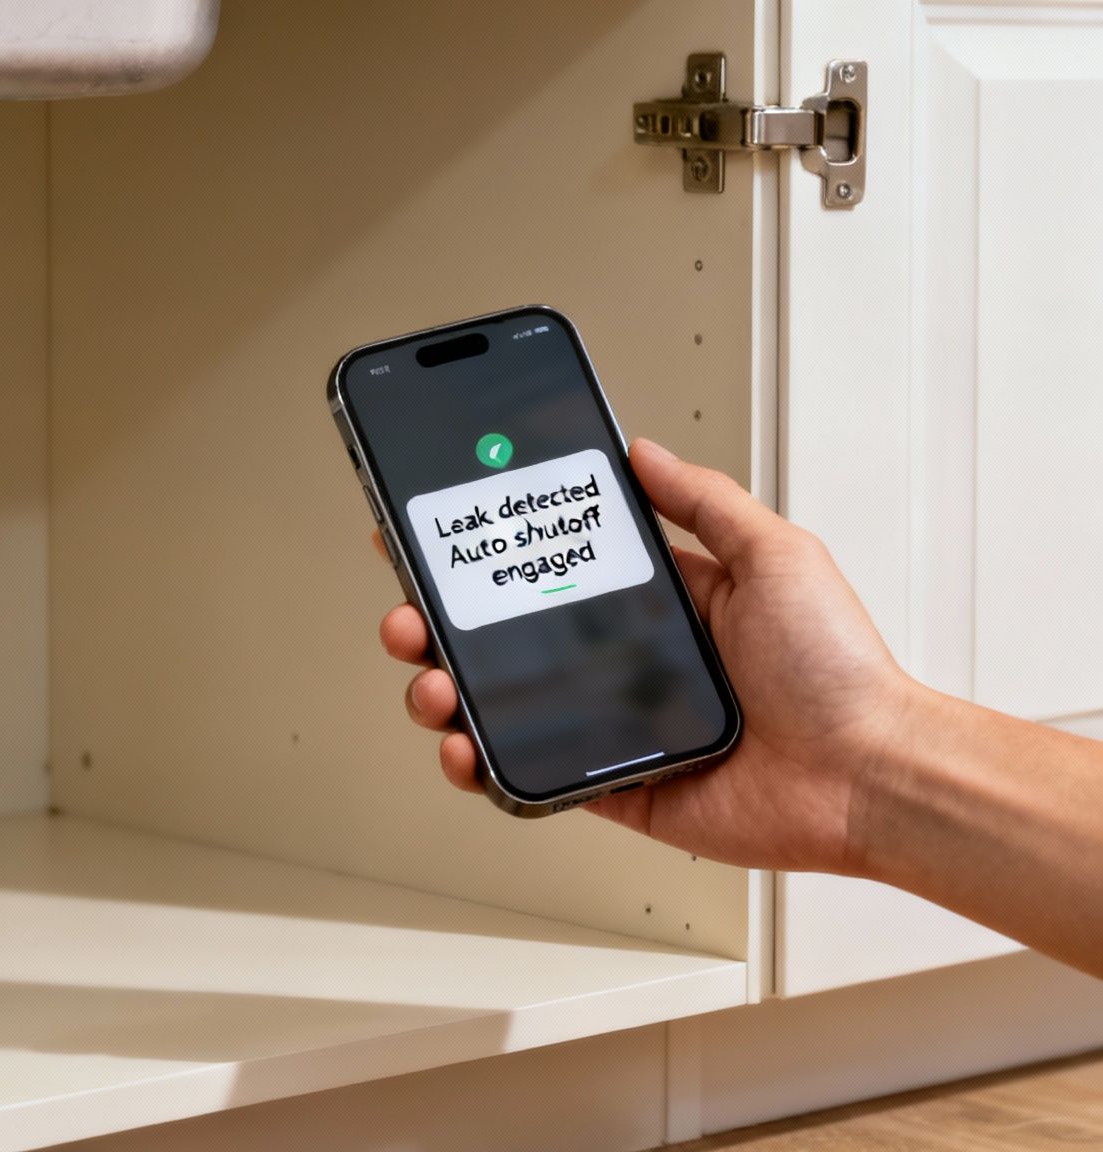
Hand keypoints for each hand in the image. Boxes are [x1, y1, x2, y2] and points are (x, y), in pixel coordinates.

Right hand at [381, 437, 921, 873]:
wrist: (867, 776)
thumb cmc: (838, 670)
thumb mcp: (775, 554)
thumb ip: (702, 501)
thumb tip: (643, 450)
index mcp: (662, 603)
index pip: (553, 569)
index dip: (491, 555)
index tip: (439, 533)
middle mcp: (630, 663)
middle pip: (506, 638)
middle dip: (441, 623)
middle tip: (411, 613)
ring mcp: (616, 728)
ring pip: (501, 707)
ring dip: (447, 691)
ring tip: (431, 680)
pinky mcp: (615, 788)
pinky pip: (530, 778)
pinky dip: (483, 768)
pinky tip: (462, 748)